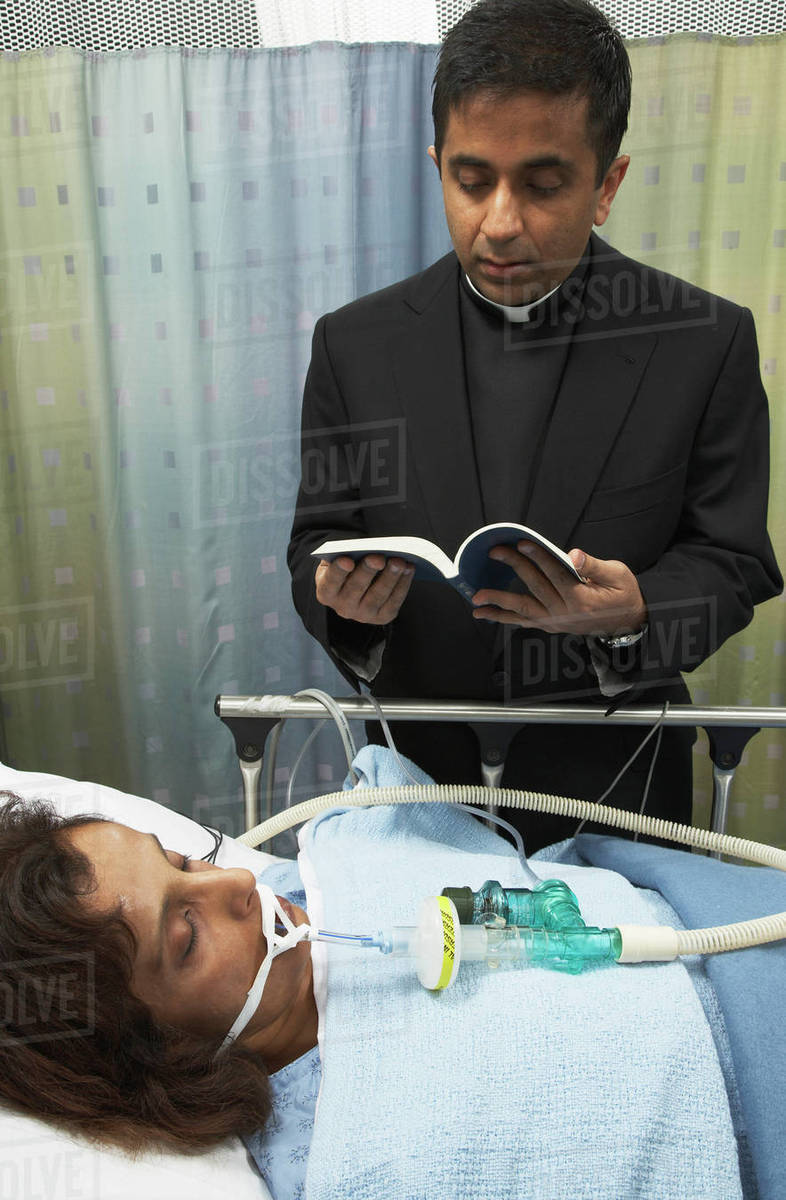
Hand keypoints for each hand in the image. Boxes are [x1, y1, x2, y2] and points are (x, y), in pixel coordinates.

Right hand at [315, 555, 413, 624]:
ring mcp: (363, 615)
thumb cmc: (347, 569)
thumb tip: (364, 549)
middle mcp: (343, 608)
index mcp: (326, 592)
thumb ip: (344, 554)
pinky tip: (409, 569)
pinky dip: (403, 584)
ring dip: (390, 578)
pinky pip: (394, 601)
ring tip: (399, 562)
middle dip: (368, 571)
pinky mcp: (382, 617)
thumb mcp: (338, 560)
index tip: (347, 560)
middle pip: (356, 588)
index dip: (338, 571)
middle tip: (379, 558)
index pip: (331, 581)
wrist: (356, 587)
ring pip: (378, 596)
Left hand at [471, 541, 646, 635]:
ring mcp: (556, 622)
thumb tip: (574, 555)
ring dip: (498, 604)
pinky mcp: (551, 626)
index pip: (555, 574)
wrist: (628, 622)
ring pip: (523, 611)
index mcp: (582, 598)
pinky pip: (524, 622)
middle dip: (514, 567)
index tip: (521, 543)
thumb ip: (594, 566)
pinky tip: (487, 614)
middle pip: (535, 587)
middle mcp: (565, 613)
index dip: (538, 557)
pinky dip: (504, 618)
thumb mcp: (618, 575)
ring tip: (476, 599)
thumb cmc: (622, 593)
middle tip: (495, 552)